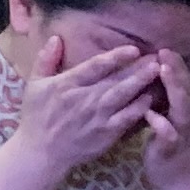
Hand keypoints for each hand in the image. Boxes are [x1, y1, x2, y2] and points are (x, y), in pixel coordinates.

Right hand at [15, 35, 159, 183]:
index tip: (133, 49)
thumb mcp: (33, 84)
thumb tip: (57, 38)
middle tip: (155, 57)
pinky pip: (127, 118)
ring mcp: (98, 117)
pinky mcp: (107, 133)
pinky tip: (151, 99)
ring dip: (141, 83)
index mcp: (67, 84)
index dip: (116, 56)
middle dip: (136, 68)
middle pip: (115, 80)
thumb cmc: (36, 116)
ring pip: (124, 96)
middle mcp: (85, 98)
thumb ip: (45, 60)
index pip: (95, 66)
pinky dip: (140, 108)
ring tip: (156, 72)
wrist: (41, 151)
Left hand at [138, 46, 189, 189]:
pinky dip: (161, 124)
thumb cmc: (171, 146)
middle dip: (176, 72)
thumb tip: (156, 77)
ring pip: (182, 110)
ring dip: (174, 90)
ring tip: (163, 72)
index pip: (182, 85)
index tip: (164, 49)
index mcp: (185, 111)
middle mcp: (188, 120)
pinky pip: (169, 136)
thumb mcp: (171, 121)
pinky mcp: (173, 150)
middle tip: (164, 52)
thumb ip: (167, 101)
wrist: (180, 182)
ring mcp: (183, 134)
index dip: (175, 67)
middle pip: (186, 92)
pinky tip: (150, 115)